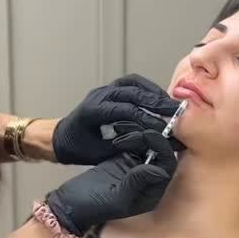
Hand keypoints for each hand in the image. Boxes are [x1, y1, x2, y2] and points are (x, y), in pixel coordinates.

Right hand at [46, 132, 177, 236]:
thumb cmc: (93, 206)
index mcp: (152, 192)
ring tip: (122, 130)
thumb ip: (138, 183)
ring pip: (148, 145)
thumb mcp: (118, 198)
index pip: (167, 166)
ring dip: (139, 134)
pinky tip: (119, 128)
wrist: (70, 203)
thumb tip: (159, 170)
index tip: (148, 136)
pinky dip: (129, 133)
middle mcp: (148, 179)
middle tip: (136, 131)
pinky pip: (134, 143)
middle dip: (152, 138)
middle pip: (161, 153)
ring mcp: (136, 168)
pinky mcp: (124, 159)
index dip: (162, 149)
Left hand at [52, 75, 179, 164]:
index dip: (148, 120)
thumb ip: (125, 147)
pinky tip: (160, 99)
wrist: (61, 138)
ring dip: (154, 92)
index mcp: (92, 111)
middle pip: (132, 93)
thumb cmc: (78, 149)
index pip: (127, 111)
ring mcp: (104, 90)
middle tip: (177, 111)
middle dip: (157, 102)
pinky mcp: (110, 89)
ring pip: (133, 83)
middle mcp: (98, 96)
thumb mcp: (100, 154)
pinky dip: (147, 89)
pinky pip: (131, 83)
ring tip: (171, 104)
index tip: (165, 129)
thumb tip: (153, 147)